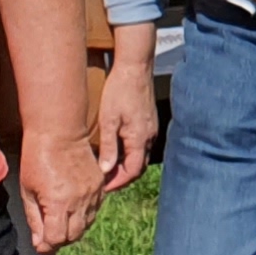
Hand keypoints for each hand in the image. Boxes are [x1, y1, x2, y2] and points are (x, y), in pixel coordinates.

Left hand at [18, 128, 106, 253]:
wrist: (60, 132)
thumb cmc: (37, 157)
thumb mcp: (28, 190)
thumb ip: (34, 219)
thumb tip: (39, 242)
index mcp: (59, 203)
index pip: (56, 239)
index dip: (46, 246)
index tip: (40, 245)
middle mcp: (79, 201)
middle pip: (73, 236)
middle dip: (59, 240)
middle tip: (48, 235)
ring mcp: (93, 193)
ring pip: (86, 225)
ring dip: (72, 229)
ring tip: (59, 221)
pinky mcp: (100, 185)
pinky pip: (95, 210)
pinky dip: (84, 215)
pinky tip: (72, 209)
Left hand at [92, 40, 161, 190]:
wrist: (135, 68)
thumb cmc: (119, 91)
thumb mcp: (109, 119)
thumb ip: (109, 146)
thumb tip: (105, 170)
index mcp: (140, 138)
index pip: (132, 171)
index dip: (117, 182)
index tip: (103, 186)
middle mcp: (150, 136)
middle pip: (139, 167)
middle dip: (122, 176)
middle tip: (105, 181)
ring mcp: (152, 129)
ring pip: (141, 156)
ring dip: (126, 165)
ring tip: (109, 167)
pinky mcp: (150, 122)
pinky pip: (142, 145)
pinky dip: (131, 153)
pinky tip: (118, 149)